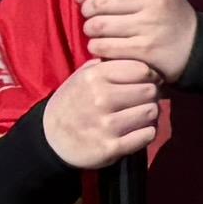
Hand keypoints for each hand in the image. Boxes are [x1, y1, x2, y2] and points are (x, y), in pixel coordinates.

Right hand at [39, 54, 170, 170]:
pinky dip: (147, 133)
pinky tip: (138, 132)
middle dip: (151, 95)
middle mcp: (100, 98)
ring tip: (140, 116)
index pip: (142, 69)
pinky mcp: (110, 148)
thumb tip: (138, 56)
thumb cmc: (73, 103)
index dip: (150, 76)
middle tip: (143, 101)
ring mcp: (106, 125)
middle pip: (150, 90)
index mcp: (94, 77)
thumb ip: (106, 64)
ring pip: (151, 112)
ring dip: (150, 115)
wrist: (51, 140)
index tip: (146, 82)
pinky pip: (147, 135)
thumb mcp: (82, 77)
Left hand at [75, 0, 201, 80]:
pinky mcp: (144, 51)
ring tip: (97, 32)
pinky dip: (97, 47)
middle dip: (88, 10)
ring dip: (90, 30)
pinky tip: (104, 46)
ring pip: (99, 26)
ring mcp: (150, 27)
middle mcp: (155, 2)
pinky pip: (105, 47)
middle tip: (92, 16)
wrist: (195, 47)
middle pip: (101, 1)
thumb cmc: (166, 16)